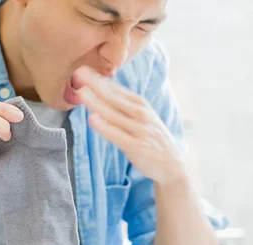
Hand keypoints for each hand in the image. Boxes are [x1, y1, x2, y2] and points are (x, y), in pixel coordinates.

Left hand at [75, 66, 185, 185]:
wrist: (174, 166)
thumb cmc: (153, 141)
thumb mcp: (143, 119)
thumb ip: (125, 108)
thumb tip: (101, 94)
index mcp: (141, 105)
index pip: (117, 90)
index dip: (100, 79)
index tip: (83, 70)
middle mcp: (142, 115)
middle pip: (115, 97)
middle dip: (96, 84)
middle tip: (78, 72)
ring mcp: (141, 130)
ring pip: (115, 114)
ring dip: (97, 102)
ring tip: (81, 92)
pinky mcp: (138, 147)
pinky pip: (118, 135)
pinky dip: (105, 126)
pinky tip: (92, 119)